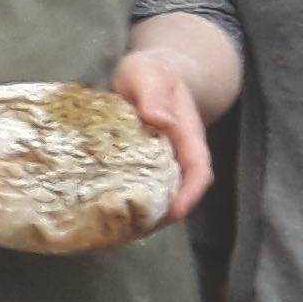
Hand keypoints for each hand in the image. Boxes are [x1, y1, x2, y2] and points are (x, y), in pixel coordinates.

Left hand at [115, 46, 215, 225]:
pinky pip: (137, 189)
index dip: (190, 194)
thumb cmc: (152, 71)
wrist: (150, 73)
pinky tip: (103, 210)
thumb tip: (160, 120)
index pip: (199, 171)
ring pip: (158, 195)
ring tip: (117, 227)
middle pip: (179, 193)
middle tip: (136, 229)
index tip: (174, 211)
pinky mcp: (140, 167)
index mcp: (187, 136)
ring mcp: (159, 164)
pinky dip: (125, 202)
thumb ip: (154, 94)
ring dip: (143, 213)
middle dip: (163, 215)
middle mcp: (177, 156)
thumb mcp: (150, 73)